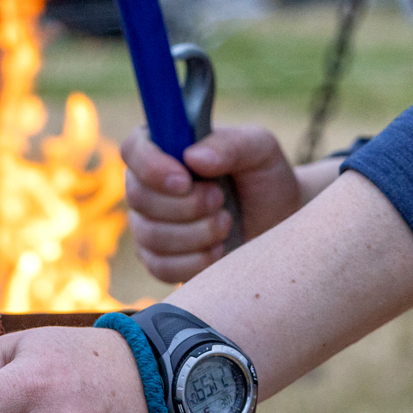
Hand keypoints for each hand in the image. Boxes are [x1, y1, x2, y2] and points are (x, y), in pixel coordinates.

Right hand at [124, 125, 302, 282]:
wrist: (277, 223)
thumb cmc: (264, 178)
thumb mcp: (260, 150)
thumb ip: (231, 145)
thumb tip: (193, 157)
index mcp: (165, 146)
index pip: (134, 150)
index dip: (152, 167)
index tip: (185, 181)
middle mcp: (148, 183)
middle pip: (138, 197)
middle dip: (186, 205)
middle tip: (220, 200)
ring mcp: (148, 223)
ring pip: (150, 235)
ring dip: (196, 234)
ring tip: (226, 223)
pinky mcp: (158, 259)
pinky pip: (160, 267)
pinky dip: (195, 262)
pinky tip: (218, 250)